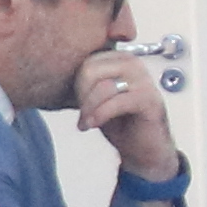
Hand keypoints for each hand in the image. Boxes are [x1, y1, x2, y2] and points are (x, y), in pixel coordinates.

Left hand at [66, 39, 181, 184]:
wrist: (143, 148)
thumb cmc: (120, 121)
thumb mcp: (97, 96)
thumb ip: (85, 80)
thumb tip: (59, 70)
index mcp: (119, 58)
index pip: (85, 60)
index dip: (75, 84)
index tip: (77, 103)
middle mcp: (133, 63)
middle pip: (90, 69)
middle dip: (81, 95)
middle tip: (82, 114)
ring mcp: (143, 80)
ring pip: (102, 86)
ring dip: (88, 108)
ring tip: (86, 122)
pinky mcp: (148, 100)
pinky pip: (116, 103)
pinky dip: (99, 115)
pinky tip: (92, 125)